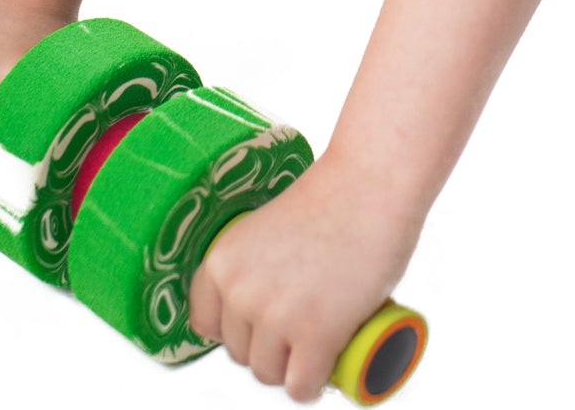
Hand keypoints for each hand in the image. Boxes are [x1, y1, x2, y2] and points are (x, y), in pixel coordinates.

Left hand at [188, 150, 423, 403]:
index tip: (257, 324)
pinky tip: (326, 367)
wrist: (368, 186)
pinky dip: (313, 385)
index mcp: (222, 262)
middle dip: (269, 346)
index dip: (235, 327)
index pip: (206, 324)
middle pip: (240, 353)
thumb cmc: (328, 198)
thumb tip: (263, 307)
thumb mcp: (266, 232)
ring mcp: (276, 317)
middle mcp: (240, 293)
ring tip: (316, 342)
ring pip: (270, 374)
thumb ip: (255, 267)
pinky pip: (301, 388)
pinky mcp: (315, 335)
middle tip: (299, 326)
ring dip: (291, 366)